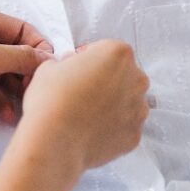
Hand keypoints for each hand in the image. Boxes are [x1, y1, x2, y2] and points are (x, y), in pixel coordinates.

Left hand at [0, 6, 53, 131]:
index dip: (38, 48)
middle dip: (28, 74)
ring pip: (6, 76)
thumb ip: (20, 57)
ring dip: (16, 92)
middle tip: (36, 93)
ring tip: (24, 108)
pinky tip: (7, 116)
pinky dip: (2, 102)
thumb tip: (49, 58)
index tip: (50, 70)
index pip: (21, 29)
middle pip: (16, 54)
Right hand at [20, 40, 148, 168]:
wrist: (55, 141)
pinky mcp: (135, 135)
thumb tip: (72, 70)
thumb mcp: (50, 65)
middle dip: (104, 78)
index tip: (77, 67)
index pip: (105, 49)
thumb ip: (69, 63)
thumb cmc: (52, 100)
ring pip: (126, 100)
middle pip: (122, 73)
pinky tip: (90, 128)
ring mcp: (139, 110)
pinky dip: (111, 125)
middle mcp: (136, 79)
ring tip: (84, 111)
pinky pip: (124, 125)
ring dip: (110, 102)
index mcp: (118, 54)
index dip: (87, 57)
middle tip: (80, 89)